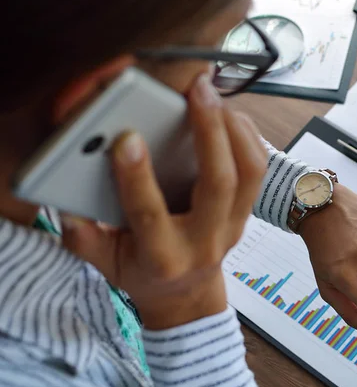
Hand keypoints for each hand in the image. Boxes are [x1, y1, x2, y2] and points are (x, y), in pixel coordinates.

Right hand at [61, 74, 266, 328]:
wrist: (187, 296)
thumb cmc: (144, 274)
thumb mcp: (107, 266)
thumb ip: (85, 239)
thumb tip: (67, 205)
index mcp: (163, 257)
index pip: (150, 214)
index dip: (137, 176)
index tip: (126, 137)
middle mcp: (206, 241)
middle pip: (219, 183)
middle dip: (210, 131)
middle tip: (197, 91)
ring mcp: (233, 225)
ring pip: (249, 172)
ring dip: (234, 128)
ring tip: (214, 96)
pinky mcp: (247, 212)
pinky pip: (259, 168)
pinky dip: (247, 135)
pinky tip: (227, 114)